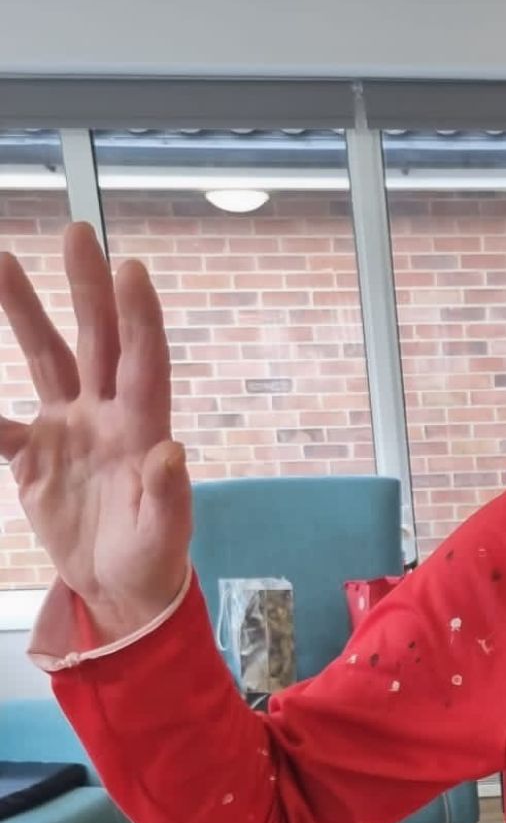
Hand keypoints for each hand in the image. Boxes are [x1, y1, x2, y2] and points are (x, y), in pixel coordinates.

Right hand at [0, 222, 190, 641]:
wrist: (116, 590)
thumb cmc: (152, 562)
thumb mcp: (163, 536)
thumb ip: (167, 496)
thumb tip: (172, 452)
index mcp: (143, 429)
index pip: (143, 362)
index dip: (138, 316)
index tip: (130, 267)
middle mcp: (106, 415)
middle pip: (95, 340)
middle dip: (86, 287)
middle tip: (76, 231)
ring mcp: (68, 428)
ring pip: (45, 357)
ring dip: (24, 312)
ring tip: (1, 259)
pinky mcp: (32, 453)